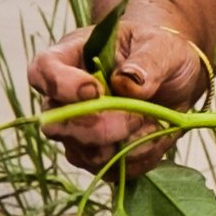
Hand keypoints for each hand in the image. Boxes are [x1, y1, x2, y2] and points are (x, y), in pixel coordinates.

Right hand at [22, 1, 215, 171]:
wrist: (173, 76)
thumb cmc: (158, 50)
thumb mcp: (162, 45)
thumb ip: (148, 61)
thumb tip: (127, 82)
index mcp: (69, 58)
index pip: (42, 71)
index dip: (62, 86)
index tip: (95, 90)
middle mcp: (64, 99)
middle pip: (56, 125)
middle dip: (99, 129)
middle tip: (139, 115)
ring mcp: (77, 133)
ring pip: (85, 154)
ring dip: (127, 144)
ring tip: (156, 119)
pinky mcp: (98, 156)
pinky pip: (113, 170)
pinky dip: (141, 156)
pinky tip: (157, 134)